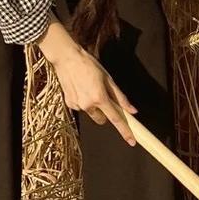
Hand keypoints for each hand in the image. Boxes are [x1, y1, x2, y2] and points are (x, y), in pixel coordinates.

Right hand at [36, 16, 137, 145]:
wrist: (67, 58)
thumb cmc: (89, 65)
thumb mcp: (108, 78)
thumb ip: (120, 97)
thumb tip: (132, 110)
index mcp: (100, 98)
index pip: (116, 119)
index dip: (125, 131)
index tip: (132, 141)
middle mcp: (88, 105)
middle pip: (102, 119)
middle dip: (105, 112)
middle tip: (103, 96)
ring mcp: (77, 106)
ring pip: (91, 112)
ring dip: (93, 105)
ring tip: (89, 87)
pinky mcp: (69, 103)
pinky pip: (81, 107)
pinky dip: (83, 101)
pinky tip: (80, 87)